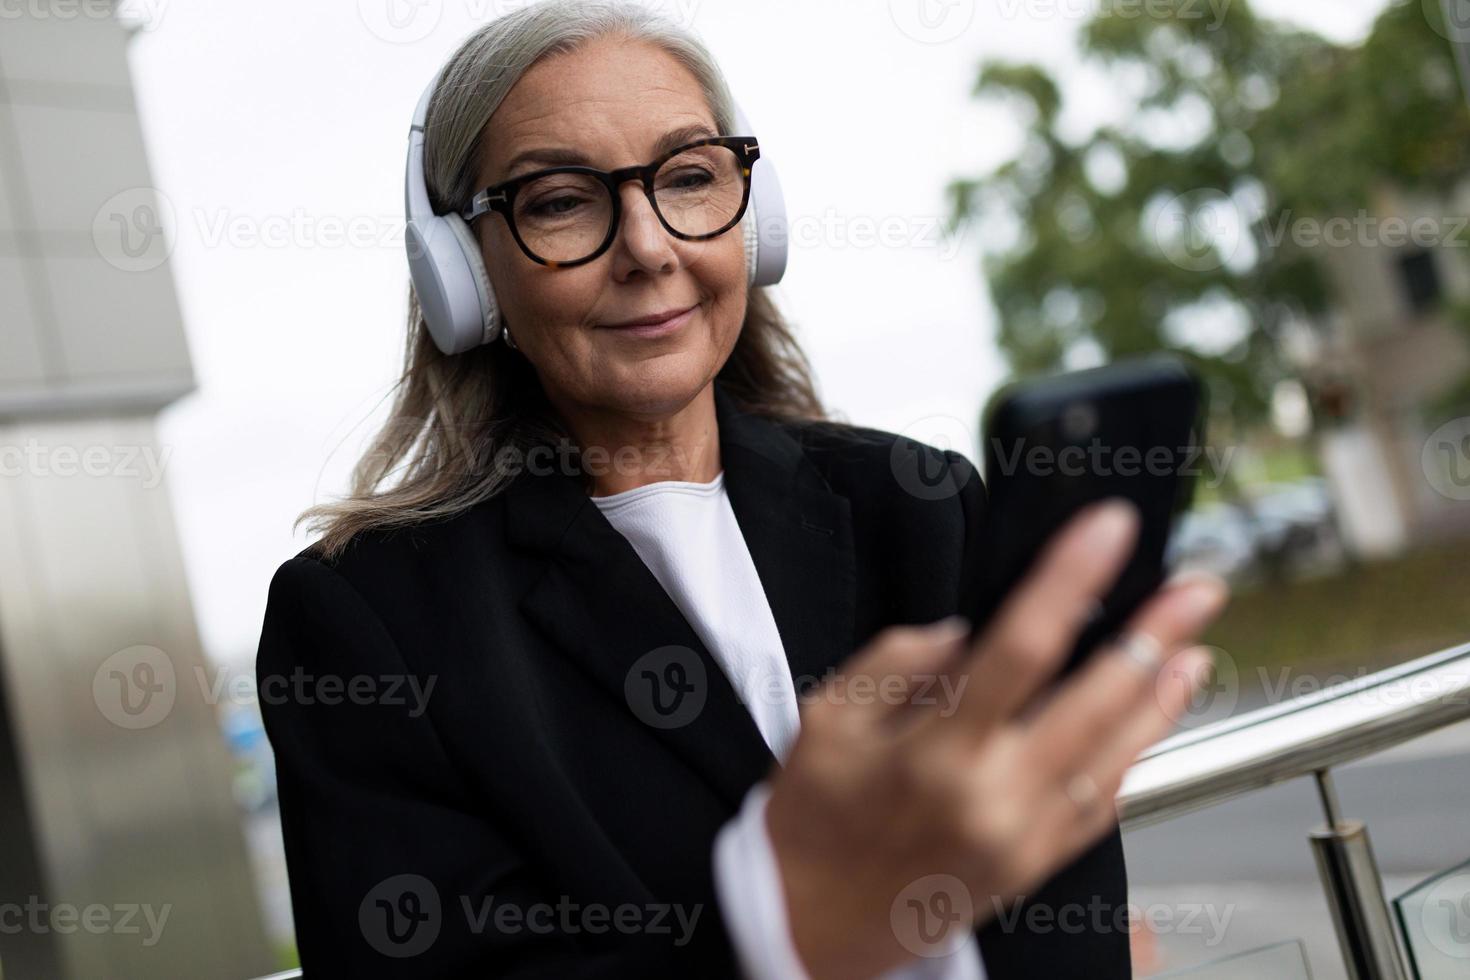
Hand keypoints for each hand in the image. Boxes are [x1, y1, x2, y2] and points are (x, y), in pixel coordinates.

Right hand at [764, 499, 1227, 979]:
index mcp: (934, 754)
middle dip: (1152, 634)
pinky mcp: (1035, 866)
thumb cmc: (813, 821)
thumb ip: (897, 663)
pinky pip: (1103, 805)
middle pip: (1095, 701)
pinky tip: (1151, 719)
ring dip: (1161, 697)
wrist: (811, 927)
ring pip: (1116, 755)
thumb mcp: (827, 720)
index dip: (1070, 580)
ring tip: (1192, 647)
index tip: (1106, 531)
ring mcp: (1023, 838)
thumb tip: (965, 634)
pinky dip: (1134, 756)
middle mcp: (993, 799)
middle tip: (1195, 588)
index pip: (1021, 647)